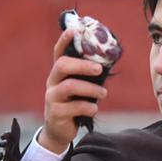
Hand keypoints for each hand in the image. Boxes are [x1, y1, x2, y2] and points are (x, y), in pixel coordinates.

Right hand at [38, 27, 107, 153]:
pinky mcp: (56, 113)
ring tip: (103, 93)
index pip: (58, 52)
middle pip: (63, 65)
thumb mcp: (79, 88)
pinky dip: (88, 107)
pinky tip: (94, 109)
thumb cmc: (73, 104)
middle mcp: (52, 82)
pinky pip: (74, 107)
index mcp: (59, 73)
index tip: (73, 30)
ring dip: (91, 89)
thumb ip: (87, 76)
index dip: (64, 40)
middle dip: (83, 65)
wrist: (59, 131)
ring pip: (70, 86)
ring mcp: (52, 98)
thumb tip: (109, 61)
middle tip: (99, 69)